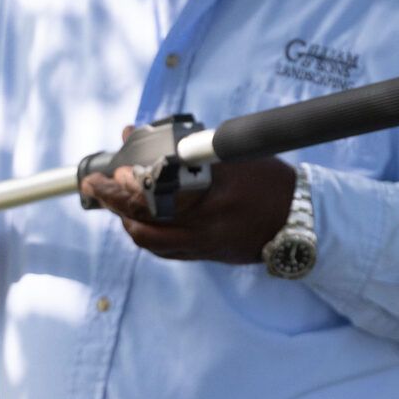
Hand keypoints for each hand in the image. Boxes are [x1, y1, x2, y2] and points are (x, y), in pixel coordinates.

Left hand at [82, 155, 295, 265]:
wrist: (302, 221)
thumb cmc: (271, 182)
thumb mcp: (234, 159)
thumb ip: (193, 153)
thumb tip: (149, 142)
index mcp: (213, 193)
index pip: (155, 188)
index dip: (124, 181)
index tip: (107, 170)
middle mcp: (205, 224)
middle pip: (143, 218)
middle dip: (114, 201)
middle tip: (97, 185)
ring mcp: (205, 245)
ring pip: (149, 239)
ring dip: (126, 219)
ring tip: (115, 201)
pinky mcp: (207, 256)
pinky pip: (165, 250)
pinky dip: (146, 234)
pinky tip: (140, 221)